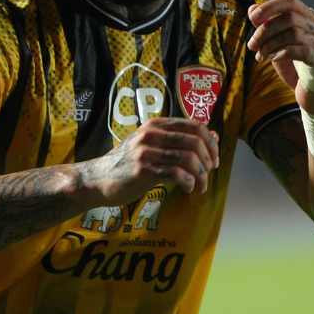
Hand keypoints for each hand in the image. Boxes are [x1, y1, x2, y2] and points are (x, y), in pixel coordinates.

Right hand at [80, 117, 219, 201]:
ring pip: (187, 158)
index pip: (195, 126)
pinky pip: (176, 174)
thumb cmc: (129, 163)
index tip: (214, 159)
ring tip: (201, 186)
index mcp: (155, 124)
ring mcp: (145, 152)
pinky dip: (189, 183)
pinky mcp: (142, 171)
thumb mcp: (154, 145)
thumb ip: (180, 139)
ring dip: (201, 175)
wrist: (99, 179)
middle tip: (209, 173)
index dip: (211, 143)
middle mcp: (150, 134)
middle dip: (208, 160)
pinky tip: (189, 189)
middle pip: (194, 142)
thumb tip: (214, 134)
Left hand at [246, 0, 313, 109]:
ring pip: (294, 33)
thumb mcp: (275, 43)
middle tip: (252, 45)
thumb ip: (266, 26)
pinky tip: (273, 58)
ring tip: (261, 55)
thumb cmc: (292, 65)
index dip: (271, 6)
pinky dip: (283, 52)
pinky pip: (302, 50)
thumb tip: (252, 9)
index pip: (291, 2)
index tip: (253, 17)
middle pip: (289, 18)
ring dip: (270, 44)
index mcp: (307, 18)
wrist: (309, 91)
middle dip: (265, 30)